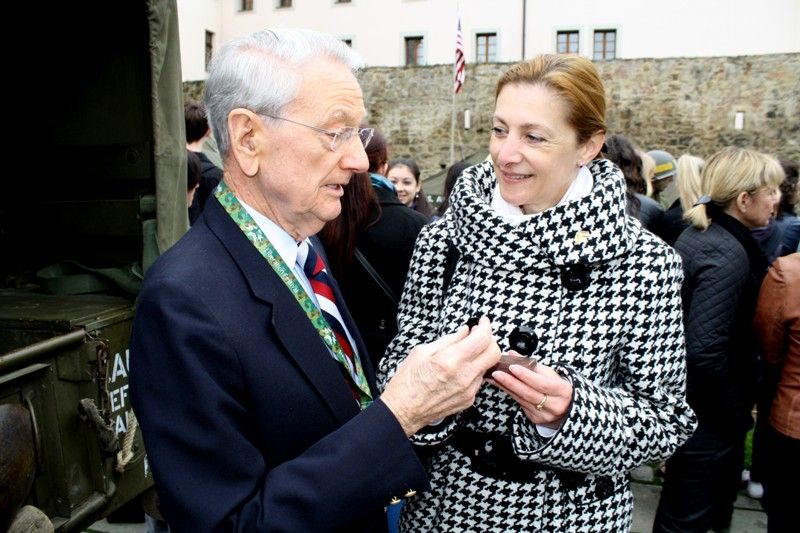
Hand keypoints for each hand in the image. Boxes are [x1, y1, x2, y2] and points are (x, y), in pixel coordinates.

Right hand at [381, 316, 500, 435]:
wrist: (403, 410)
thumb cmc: (407, 382)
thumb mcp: (422, 352)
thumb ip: (448, 340)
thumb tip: (465, 331)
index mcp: (451, 360)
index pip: (482, 339)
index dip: (485, 326)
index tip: (482, 322)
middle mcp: (464, 376)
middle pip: (494, 353)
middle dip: (489, 340)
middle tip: (477, 336)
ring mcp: (468, 390)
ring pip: (488, 366)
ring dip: (481, 356)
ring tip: (464, 354)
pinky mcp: (468, 400)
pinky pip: (479, 380)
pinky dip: (473, 371)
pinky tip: (459, 370)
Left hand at [487, 351, 572, 428]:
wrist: (567, 406)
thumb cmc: (557, 386)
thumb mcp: (549, 373)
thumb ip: (531, 364)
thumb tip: (513, 354)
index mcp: (562, 391)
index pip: (542, 383)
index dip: (526, 376)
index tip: (512, 367)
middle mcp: (555, 405)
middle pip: (529, 393)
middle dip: (511, 382)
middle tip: (497, 373)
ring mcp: (545, 415)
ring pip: (521, 400)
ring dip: (506, 388)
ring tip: (493, 378)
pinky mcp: (536, 419)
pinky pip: (520, 405)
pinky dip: (509, 394)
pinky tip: (501, 386)